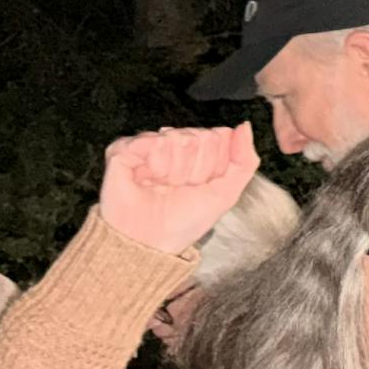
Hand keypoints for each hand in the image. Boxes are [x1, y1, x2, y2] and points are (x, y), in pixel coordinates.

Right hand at [96, 125, 260, 257]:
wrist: (150, 242)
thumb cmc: (185, 220)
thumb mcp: (227, 192)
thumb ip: (244, 159)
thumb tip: (244, 126)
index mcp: (198, 150)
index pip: (220, 136)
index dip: (215, 166)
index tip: (202, 185)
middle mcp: (174, 143)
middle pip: (201, 136)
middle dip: (196, 169)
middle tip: (180, 187)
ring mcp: (148, 144)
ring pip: (178, 137)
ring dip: (176, 170)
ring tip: (163, 185)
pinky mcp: (123, 149)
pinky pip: (152, 141)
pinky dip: (156, 165)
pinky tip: (148, 179)